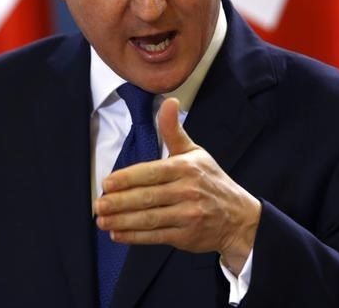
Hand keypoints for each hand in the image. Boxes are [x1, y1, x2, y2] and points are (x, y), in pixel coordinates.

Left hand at [94, 97, 260, 272]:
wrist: (239, 218)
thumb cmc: (212, 181)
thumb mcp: (196, 152)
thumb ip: (174, 131)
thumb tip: (168, 102)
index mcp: (186, 168)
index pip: (152, 172)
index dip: (127, 178)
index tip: (107, 183)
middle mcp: (187, 191)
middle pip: (147, 197)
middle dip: (120, 202)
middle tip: (98, 203)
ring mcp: (187, 215)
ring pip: (149, 218)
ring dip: (122, 221)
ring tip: (101, 220)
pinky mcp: (185, 236)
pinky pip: (155, 236)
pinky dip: (134, 237)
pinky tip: (117, 234)